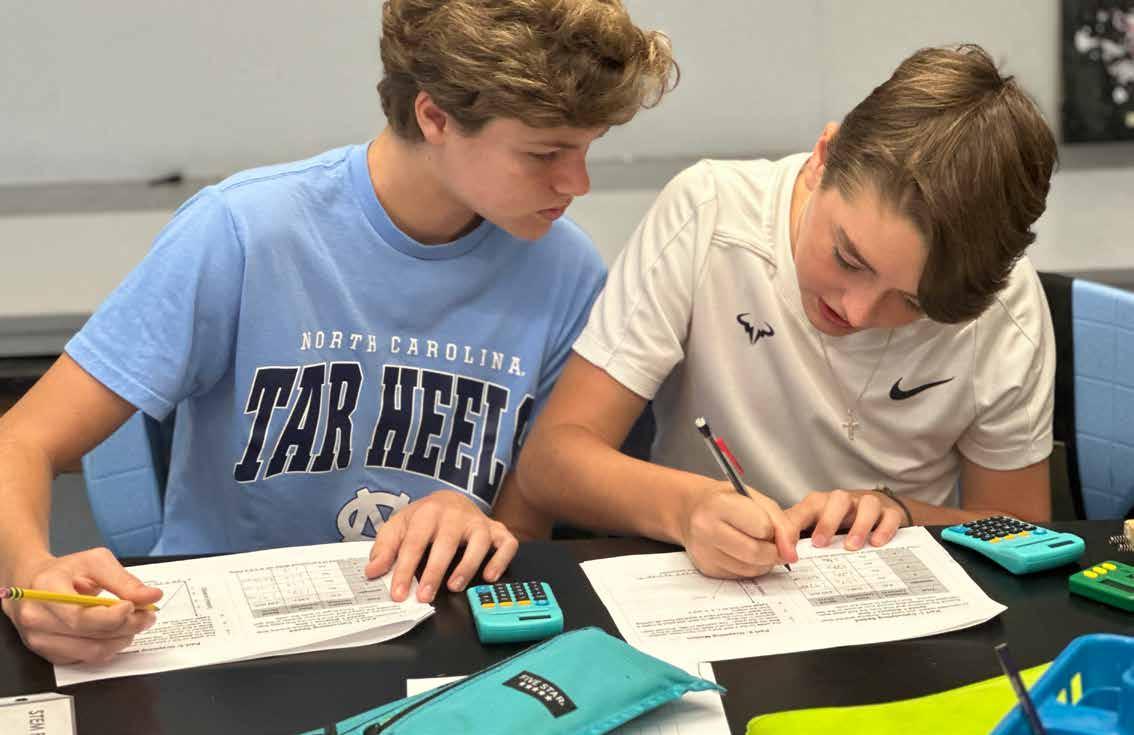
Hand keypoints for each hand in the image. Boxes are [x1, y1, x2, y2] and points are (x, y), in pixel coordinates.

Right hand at [2, 548, 161, 664]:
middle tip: (147, 614)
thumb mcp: (96, 562)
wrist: (33, 584)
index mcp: (45, 590)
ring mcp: (40, 640)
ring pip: (92, 652)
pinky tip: (117, 633)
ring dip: (122, 639)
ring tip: (136, 623)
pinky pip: (87, 659)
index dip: (112, 616)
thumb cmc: (67, 571)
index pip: (80, 615)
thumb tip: (152, 597)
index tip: (133, 606)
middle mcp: (37, 618)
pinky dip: (110, 647)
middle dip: (127, 626)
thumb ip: (124, 581)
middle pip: (90, 635)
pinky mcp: (49, 654)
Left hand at [366, 490, 517, 603]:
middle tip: (425, 596)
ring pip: (480, 541)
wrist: (451, 499)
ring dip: (468, 565)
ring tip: (454, 587)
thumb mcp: (398, 527)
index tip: (399, 593)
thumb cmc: (423, 519)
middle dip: (434, 571)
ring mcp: (478, 522)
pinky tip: (490, 576)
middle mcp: (455, 515)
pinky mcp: (497, 530)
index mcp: (427, 513)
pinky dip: (501, 559)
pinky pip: (507, 543)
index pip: (414, 542)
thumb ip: (384, 548)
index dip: (405, 569)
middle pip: (446, 542)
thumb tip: (373, 571)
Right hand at [679, 481, 798, 577]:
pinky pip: (741, 576)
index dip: (773, 529)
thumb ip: (782, 523)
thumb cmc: (727, 501)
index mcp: (720, 504)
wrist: (693, 509)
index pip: (762, 527)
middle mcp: (706, 528)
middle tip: (772, 543)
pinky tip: (743, 552)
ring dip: (764, 561)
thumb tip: (791, 553)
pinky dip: (750, 567)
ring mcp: (704, 550)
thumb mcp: (757, 499)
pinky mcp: (706, 568)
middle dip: (773, 551)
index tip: (770, 526)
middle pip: (756, 552)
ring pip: (751, 569)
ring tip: (757, 545)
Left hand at [786, 489, 906, 550]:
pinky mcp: (890, 512)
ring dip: (859, 525)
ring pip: (867, 504)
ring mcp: (868, 505)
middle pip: (837, 499)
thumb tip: (775, 549)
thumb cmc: (840, 517)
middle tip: (820, 543)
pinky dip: (884, 528)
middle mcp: (845, 501)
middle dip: (828, 521)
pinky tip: (876, 543)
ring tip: (852, 547)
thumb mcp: (815, 522)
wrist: (878, 507)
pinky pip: (889, 516)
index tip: (789, 549)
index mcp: (822, 503)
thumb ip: (796, 532)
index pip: (806, 509)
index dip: (794, 527)